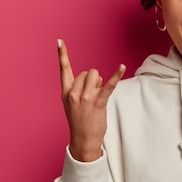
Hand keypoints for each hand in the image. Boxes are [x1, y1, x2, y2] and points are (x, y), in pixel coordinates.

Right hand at [58, 39, 125, 161]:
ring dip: (100, 83)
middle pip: (87, 72)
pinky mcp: (98, 102)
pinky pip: (109, 85)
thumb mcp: (72, 103)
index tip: (59, 41)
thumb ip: (78, 88)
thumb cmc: (80, 121)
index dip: (62, 55)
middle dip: (93, 80)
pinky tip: (122, 66)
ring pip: (95, 75)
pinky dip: (116, 75)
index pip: (63, 69)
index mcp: (66, 92)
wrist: (83, 140)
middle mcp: (74, 93)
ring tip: (97, 97)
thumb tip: (93, 76)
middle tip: (92, 97)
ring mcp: (85, 97)